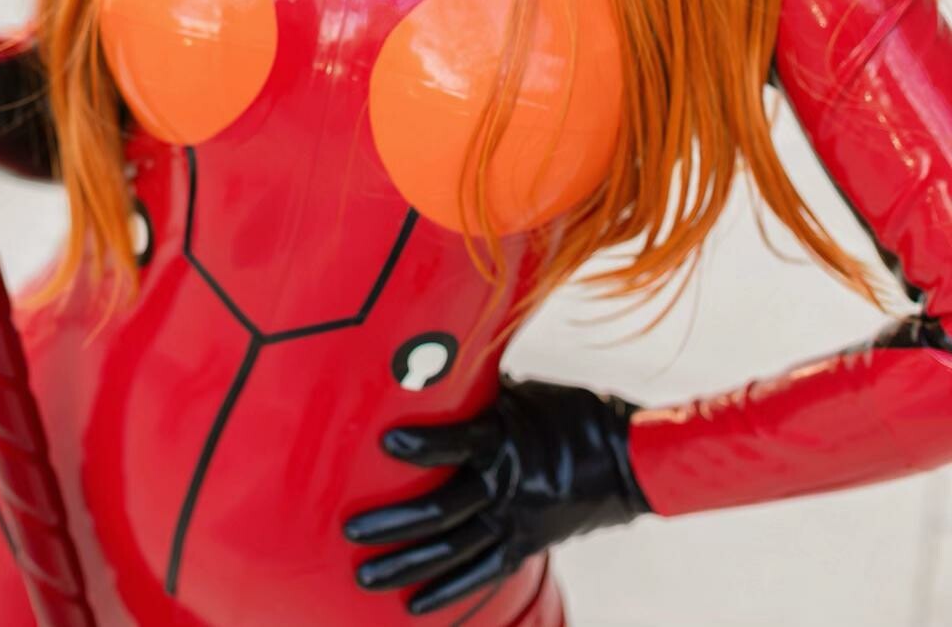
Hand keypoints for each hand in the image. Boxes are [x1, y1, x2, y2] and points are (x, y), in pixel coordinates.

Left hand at [342, 374, 650, 614]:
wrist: (629, 460)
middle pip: (442, 509)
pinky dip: (448, 592)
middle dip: (392, 523)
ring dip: (406, 565)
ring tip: (365, 576)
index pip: (457, 442)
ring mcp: (517, 521)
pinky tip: (413, 606)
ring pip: (453, 550)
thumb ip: (480, 394)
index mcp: (507, 438)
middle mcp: (507, 485)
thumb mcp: (526, 393)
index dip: (422, 443)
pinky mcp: (526, 545)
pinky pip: (481, 574)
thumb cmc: (570, 413)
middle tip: (350, 530)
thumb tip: (431, 374)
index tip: (384, 440)